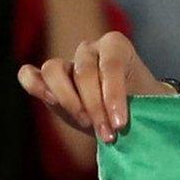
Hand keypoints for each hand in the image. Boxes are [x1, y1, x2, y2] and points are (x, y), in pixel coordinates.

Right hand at [18, 31, 168, 143]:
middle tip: (108, 134)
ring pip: (53, 70)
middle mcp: (89, 49)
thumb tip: (132, 120)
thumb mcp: (149, 103)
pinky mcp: (48, 81)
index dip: (113, 96)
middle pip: (83, 73)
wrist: (127, 114)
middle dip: (95, 107)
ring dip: (68, 101)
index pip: (110, 65)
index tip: (120, 124)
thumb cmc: (141, 106)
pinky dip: (34, 85)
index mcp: (116, 46)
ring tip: (85, 123)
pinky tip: (48, 101)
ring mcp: (67, 62)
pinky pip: (29, 74)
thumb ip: (141, 104)